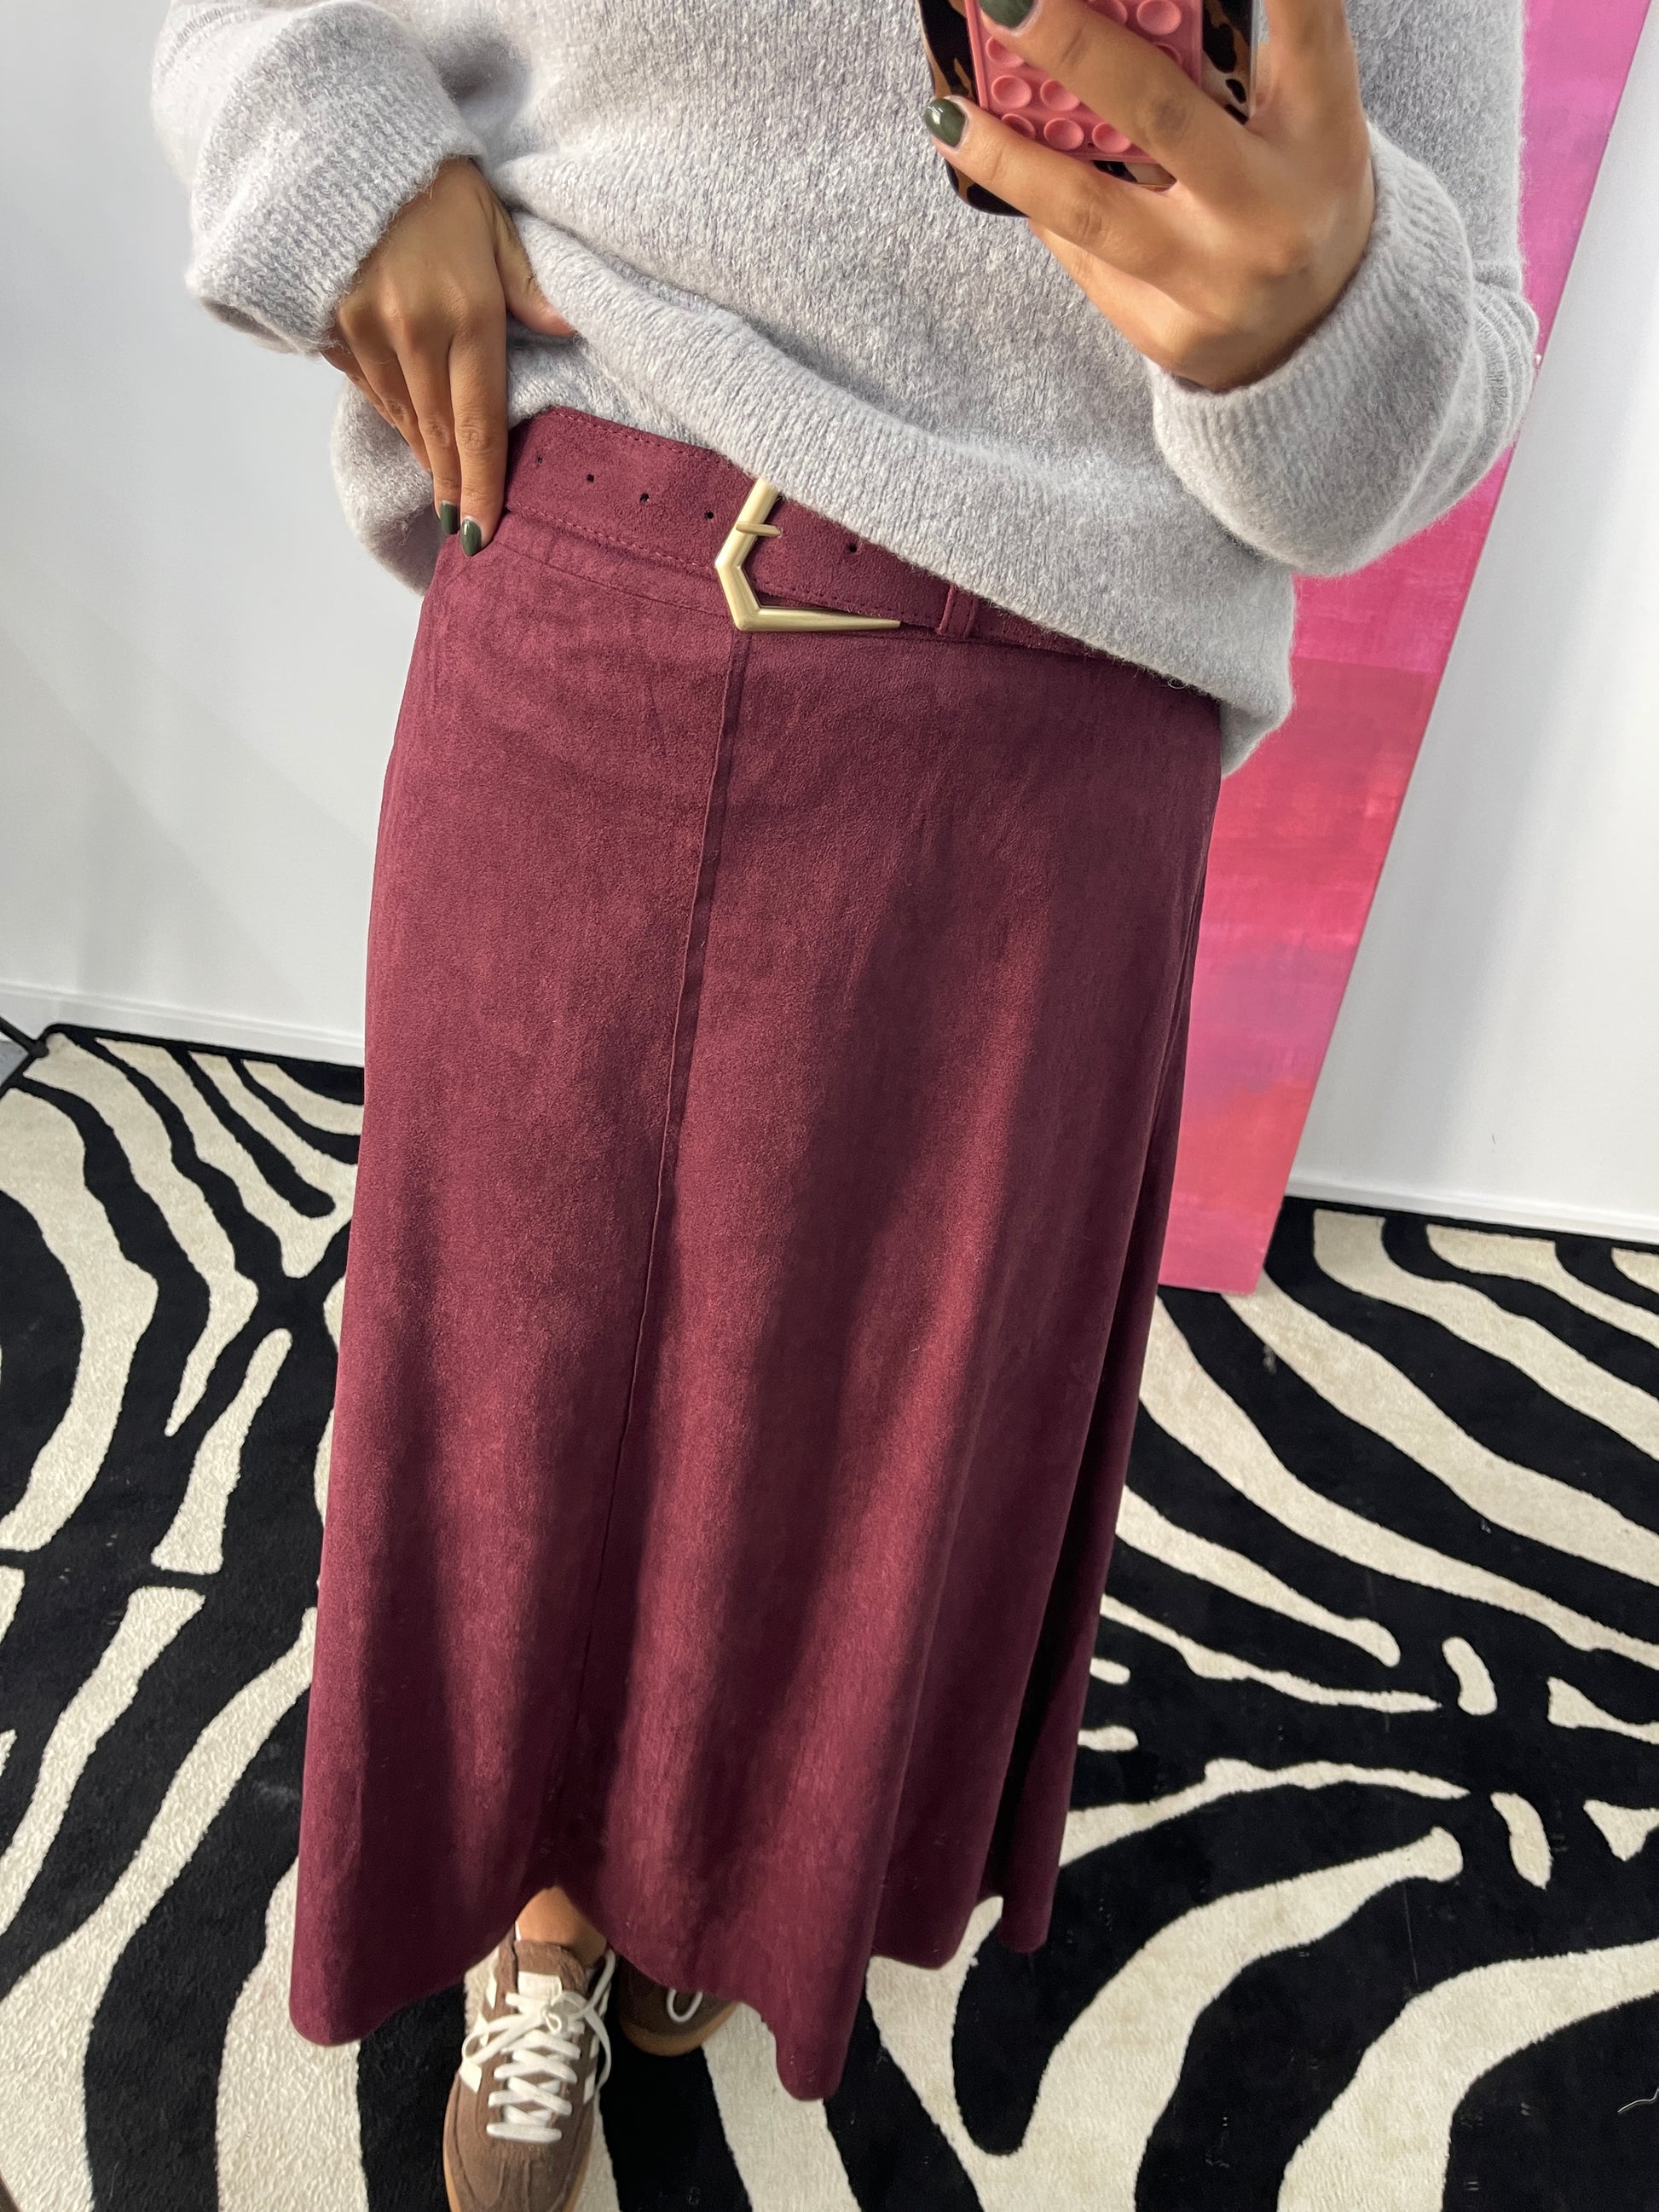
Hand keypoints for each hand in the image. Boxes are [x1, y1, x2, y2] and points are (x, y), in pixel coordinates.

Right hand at [323, 157, 574, 550]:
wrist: (336, 139)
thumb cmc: (430, 179)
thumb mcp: (492, 221)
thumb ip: (525, 284)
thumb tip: (563, 329)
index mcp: (465, 315)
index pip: (479, 426)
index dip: (483, 487)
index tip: (484, 534)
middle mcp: (413, 335)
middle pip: (439, 436)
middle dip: (453, 488)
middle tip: (465, 530)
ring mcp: (365, 333)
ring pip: (402, 417)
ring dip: (425, 455)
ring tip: (444, 490)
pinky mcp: (330, 326)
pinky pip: (368, 387)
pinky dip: (393, 413)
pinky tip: (410, 431)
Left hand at [924, 0, 1374, 391]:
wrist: (1314, 340)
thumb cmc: (1292, 194)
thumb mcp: (1297, 126)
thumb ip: (1228, 70)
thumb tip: (1107, 11)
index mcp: (1322, 136)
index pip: (1306, 34)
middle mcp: (1273, 212)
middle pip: (1162, 117)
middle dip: (1077, 51)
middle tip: (1006, 2)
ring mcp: (1217, 283)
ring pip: (1092, 210)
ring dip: (1007, 156)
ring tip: (946, 114)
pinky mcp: (1169, 333)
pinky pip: (1083, 256)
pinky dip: (1038, 204)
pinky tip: (997, 164)